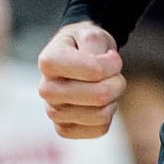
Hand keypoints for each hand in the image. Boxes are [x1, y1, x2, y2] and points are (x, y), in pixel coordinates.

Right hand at [39, 20, 124, 139]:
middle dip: (117, 82)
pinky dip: (108, 115)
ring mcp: (53, 112)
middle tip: (113, 73)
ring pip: (101, 115)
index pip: (95, 71)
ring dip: (113, 99)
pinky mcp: (64, 129)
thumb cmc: (84, 45)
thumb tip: (98, 71)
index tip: (110, 56)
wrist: (75, 58)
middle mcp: (46, 90)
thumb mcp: (91, 33)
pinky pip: (99, 129)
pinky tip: (98, 103)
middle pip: (100, 96)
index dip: (113, 63)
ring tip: (105, 85)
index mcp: (49, 62)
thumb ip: (94, 44)